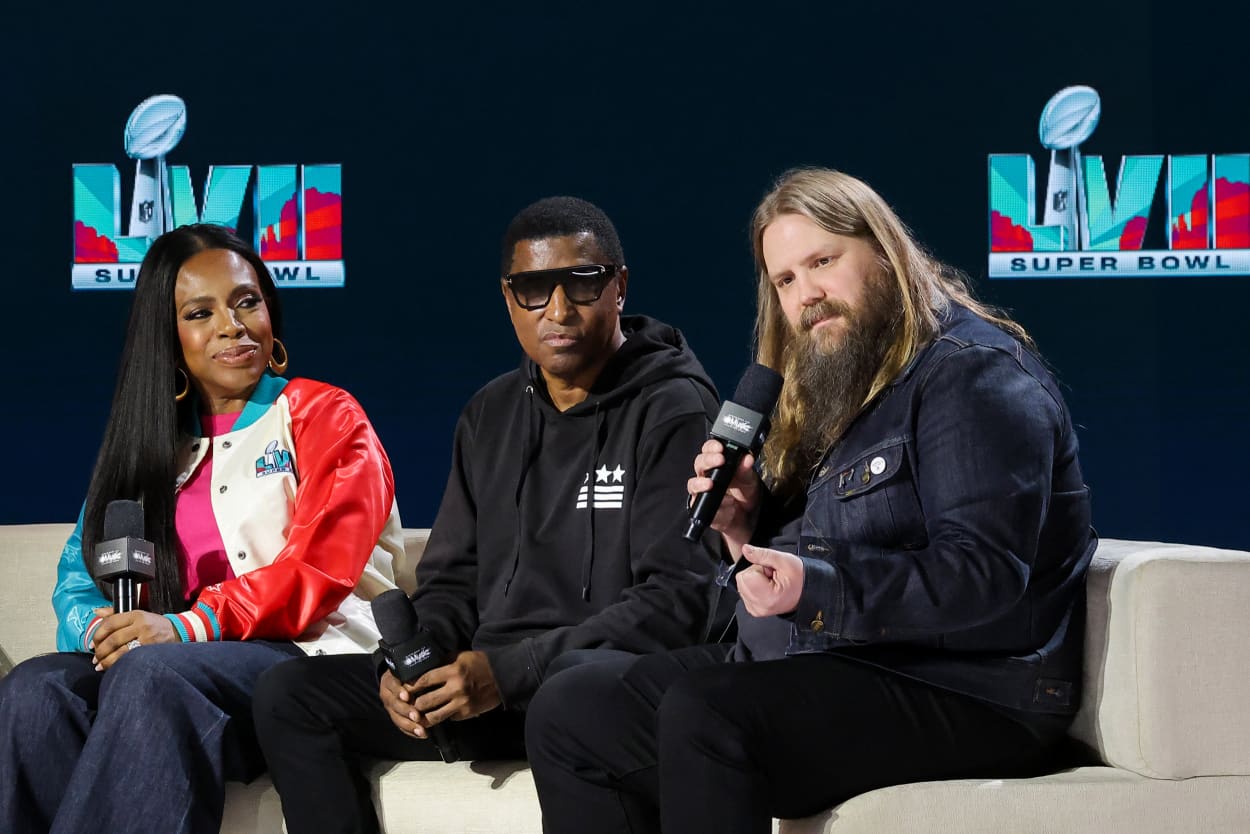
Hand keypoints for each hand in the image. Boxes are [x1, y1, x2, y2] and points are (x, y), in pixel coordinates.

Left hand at [90, 608, 177, 670]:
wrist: (176, 632)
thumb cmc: (154, 624)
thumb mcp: (137, 615)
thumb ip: (116, 614)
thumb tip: (97, 611)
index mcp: (136, 615)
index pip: (111, 623)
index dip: (97, 634)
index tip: (92, 643)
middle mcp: (141, 626)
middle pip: (113, 639)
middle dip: (100, 650)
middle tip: (95, 655)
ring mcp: (147, 640)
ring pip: (120, 652)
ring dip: (106, 660)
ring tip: (100, 664)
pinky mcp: (150, 651)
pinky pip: (129, 660)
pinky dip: (117, 665)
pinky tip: (111, 667)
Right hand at [380, 669, 429, 737]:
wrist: (396, 678)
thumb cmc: (408, 672)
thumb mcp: (410, 669)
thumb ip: (417, 671)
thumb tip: (427, 675)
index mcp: (391, 680)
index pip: (392, 685)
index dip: (399, 691)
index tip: (407, 696)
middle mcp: (387, 694)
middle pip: (394, 704)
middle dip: (406, 711)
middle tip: (417, 716)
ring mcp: (389, 707)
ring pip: (396, 717)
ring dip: (409, 725)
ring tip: (421, 731)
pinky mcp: (393, 716)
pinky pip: (400, 725)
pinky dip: (410, 731)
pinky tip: (421, 734)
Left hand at [411, 651, 501, 725]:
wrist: (502, 676)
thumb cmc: (479, 663)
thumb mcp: (460, 657)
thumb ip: (442, 662)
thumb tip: (423, 668)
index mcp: (453, 671)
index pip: (425, 680)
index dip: (412, 687)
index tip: (404, 690)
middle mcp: (456, 688)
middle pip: (425, 702)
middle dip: (414, 704)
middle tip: (409, 705)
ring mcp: (462, 703)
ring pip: (434, 716)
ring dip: (425, 717)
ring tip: (418, 716)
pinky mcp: (468, 713)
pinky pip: (449, 718)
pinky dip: (443, 716)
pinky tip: (438, 714)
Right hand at [687, 438, 760, 559]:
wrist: (748, 515)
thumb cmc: (745, 493)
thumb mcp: (750, 479)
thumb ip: (746, 469)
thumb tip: (747, 458)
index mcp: (718, 463)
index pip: (709, 450)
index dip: (712, 446)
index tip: (720, 447)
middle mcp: (707, 475)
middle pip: (699, 463)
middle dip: (708, 460)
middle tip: (719, 460)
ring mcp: (703, 491)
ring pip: (693, 484)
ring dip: (700, 483)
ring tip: (710, 483)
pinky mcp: (703, 507)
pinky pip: (700, 504)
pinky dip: (710, 503)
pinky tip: (722, 502)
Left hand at [735, 545, 804, 616]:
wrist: (807, 592)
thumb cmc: (800, 578)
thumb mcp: (783, 560)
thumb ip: (762, 554)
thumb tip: (745, 550)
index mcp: (767, 597)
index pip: (745, 576)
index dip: (758, 568)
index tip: (771, 572)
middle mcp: (760, 607)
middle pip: (741, 581)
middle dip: (755, 574)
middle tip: (772, 576)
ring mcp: (756, 610)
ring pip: (741, 586)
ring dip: (754, 581)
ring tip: (771, 582)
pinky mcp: (754, 610)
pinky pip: (744, 592)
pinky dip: (753, 587)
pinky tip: (767, 588)